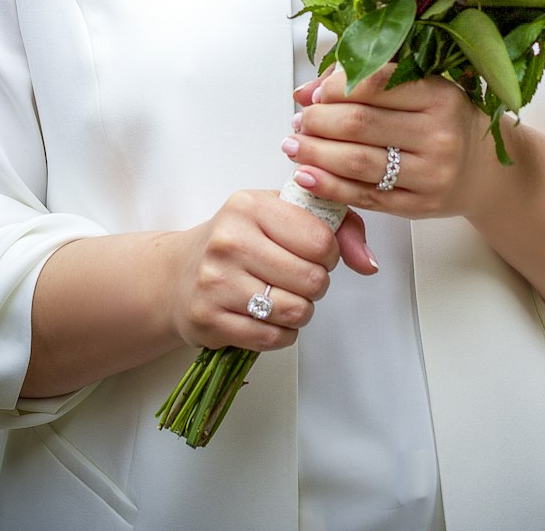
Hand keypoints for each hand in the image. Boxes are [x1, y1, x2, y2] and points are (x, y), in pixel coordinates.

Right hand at [169, 188, 376, 353]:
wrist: (176, 274)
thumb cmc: (239, 240)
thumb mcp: (282, 213)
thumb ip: (338, 226)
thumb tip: (368, 262)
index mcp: (251, 206)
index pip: (320, 239)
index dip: (330, 253)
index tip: (318, 253)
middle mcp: (230, 241)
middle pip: (311, 279)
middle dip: (317, 284)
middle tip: (301, 278)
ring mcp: (216, 282)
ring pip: (295, 312)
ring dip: (301, 310)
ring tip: (286, 296)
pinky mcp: (209, 320)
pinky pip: (272, 338)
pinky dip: (282, 333)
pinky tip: (269, 316)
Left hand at [284, 67, 497, 220]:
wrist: (481, 169)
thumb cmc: (444, 122)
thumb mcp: (419, 89)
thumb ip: (364, 81)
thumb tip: (306, 91)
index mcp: (439, 94)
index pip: (375, 84)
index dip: (335, 88)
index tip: (315, 94)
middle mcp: (439, 133)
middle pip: (360, 123)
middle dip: (318, 121)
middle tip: (299, 120)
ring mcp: (431, 173)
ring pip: (358, 162)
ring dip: (316, 153)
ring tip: (294, 145)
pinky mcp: (419, 206)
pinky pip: (364, 197)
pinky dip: (328, 186)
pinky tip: (306, 176)